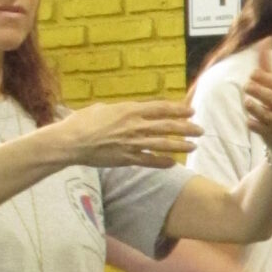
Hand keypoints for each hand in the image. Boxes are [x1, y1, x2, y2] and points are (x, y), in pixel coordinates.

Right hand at [51, 98, 199, 168]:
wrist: (71, 141)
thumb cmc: (83, 121)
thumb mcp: (104, 108)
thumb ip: (121, 110)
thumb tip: (129, 111)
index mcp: (129, 110)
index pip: (160, 108)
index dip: (178, 110)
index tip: (191, 111)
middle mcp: (134, 126)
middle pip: (167, 126)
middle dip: (186, 128)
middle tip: (200, 130)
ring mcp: (131, 143)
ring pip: (162, 144)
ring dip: (180, 146)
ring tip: (194, 147)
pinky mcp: (126, 158)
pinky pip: (149, 161)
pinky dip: (162, 162)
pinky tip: (173, 163)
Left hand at [244, 42, 271, 157]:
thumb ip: (268, 65)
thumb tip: (265, 39)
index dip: (265, 79)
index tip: (253, 73)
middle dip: (261, 92)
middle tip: (248, 86)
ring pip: (267, 115)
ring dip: (257, 109)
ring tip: (247, 102)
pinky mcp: (271, 135)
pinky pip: (262, 130)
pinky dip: (255, 126)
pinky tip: (249, 121)